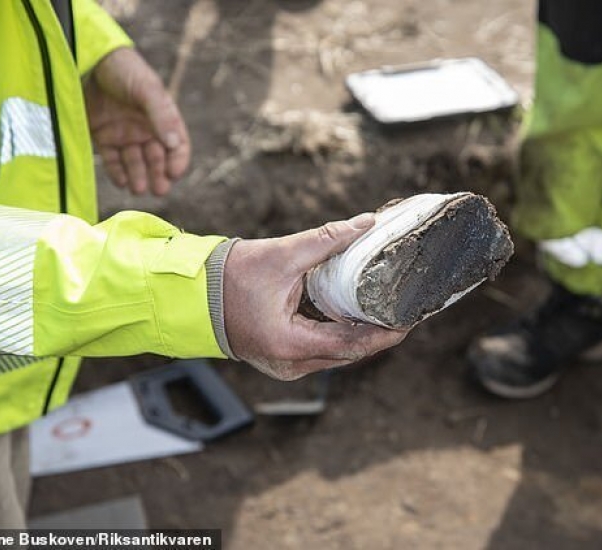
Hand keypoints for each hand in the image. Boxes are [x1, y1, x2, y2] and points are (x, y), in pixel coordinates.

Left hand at [85, 48, 190, 195]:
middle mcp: (144, 128)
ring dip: (139, 177)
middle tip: (159, 190)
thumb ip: (161, 116)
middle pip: (156, 158)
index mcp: (161, 117)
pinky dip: (118, 173)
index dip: (178, 161)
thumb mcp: (146, 89)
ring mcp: (123, 134)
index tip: (174, 174)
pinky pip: (113, 160)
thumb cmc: (122, 70)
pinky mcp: (102, 136)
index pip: (177, 145)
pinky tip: (123, 182)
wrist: (85, 59)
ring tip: (139, 189)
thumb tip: (174, 144)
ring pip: (135, 163)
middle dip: (159, 175)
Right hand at [223, 214, 408, 379]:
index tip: (409, 320)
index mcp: (290, 344)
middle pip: (349, 354)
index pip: (352, 345)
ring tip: (388, 312)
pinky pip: (322, 352)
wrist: (191, 294)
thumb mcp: (281, 255)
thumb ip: (327, 240)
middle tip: (406, 311)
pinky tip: (357, 317)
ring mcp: (286, 366)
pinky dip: (342, 336)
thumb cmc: (228, 278)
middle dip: (379, 334)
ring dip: (362, 336)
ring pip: (337, 356)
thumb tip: (365, 223)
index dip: (385, 334)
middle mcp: (290, 364)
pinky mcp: (283, 359)